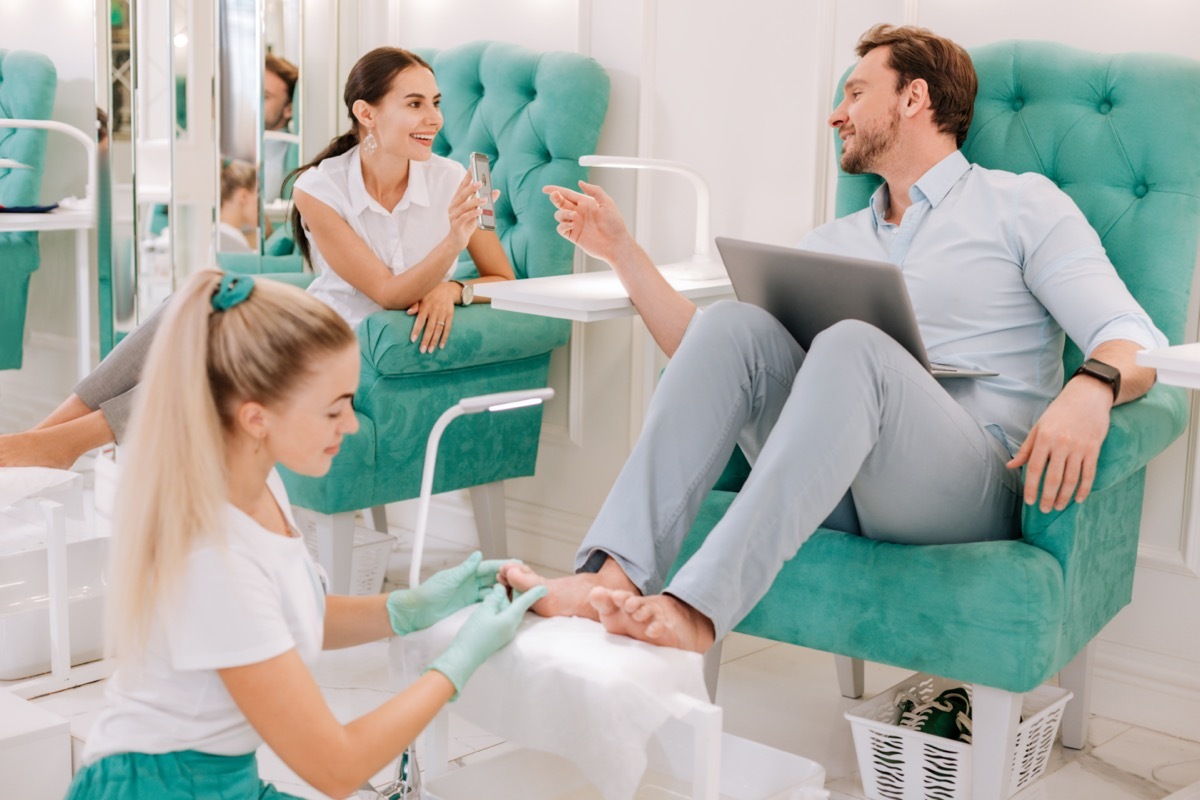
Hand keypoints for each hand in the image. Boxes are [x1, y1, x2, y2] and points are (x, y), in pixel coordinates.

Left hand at [386, 551, 509, 634]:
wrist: (416, 612)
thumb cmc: (428, 593)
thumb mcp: (449, 579)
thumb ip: (465, 569)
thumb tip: (478, 554)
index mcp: (464, 573)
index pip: (487, 567)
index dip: (502, 565)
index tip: (516, 563)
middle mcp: (468, 582)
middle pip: (491, 577)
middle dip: (507, 576)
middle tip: (522, 577)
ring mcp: (468, 593)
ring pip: (490, 590)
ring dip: (502, 589)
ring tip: (517, 590)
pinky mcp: (467, 605)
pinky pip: (484, 601)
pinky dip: (494, 600)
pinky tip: (504, 602)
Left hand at [407, 282, 459, 352]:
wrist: (447, 289)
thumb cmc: (429, 294)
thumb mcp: (421, 296)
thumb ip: (415, 304)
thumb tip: (408, 313)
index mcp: (426, 306)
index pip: (420, 320)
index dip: (417, 330)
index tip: (413, 340)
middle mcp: (435, 310)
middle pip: (430, 327)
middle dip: (426, 340)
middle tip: (422, 350)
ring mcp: (443, 313)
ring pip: (439, 329)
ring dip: (434, 341)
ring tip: (430, 350)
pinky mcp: (450, 315)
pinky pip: (448, 328)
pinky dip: (445, 337)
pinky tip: (441, 346)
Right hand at [427, 583, 546, 694]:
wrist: (465, 656)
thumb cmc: (474, 633)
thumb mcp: (484, 610)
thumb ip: (495, 597)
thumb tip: (501, 589)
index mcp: (510, 619)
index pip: (525, 602)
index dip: (533, 593)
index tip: (544, 587)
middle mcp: (511, 627)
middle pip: (517, 606)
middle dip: (516, 594)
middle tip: (512, 581)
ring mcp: (506, 633)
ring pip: (510, 612)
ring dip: (507, 601)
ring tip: (500, 589)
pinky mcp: (499, 636)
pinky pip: (504, 618)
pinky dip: (501, 609)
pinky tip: (493, 605)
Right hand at [447, 172, 501, 250]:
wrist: (457, 241)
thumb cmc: (467, 224)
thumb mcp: (477, 211)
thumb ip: (486, 201)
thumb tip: (497, 191)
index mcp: (457, 200)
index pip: (462, 186)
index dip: (467, 176)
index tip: (472, 166)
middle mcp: (454, 206)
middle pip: (462, 194)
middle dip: (472, 187)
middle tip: (481, 182)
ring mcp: (453, 215)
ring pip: (464, 206)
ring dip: (475, 201)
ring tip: (485, 199)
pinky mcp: (456, 224)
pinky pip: (465, 217)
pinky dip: (473, 213)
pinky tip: (480, 211)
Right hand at [543, 181, 635, 263]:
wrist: (616, 243)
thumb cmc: (615, 223)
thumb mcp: (607, 203)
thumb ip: (594, 191)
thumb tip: (580, 182)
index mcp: (585, 203)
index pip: (567, 194)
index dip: (556, 190)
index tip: (545, 189)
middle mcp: (578, 212)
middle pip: (560, 203)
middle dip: (555, 198)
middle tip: (555, 196)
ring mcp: (575, 224)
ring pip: (559, 215)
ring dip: (562, 213)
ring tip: (574, 216)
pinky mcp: (573, 235)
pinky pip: (561, 228)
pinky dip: (563, 224)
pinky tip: (572, 224)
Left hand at [1007, 377, 1112, 512]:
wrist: (1087, 396)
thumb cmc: (1059, 412)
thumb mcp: (1039, 426)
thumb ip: (1026, 449)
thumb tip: (1011, 466)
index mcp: (1044, 438)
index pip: (1035, 468)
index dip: (1032, 487)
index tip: (1029, 501)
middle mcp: (1062, 444)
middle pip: (1054, 478)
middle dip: (1047, 497)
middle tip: (1044, 509)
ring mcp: (1079, 447)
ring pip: (1072, 479)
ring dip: (1064, 496)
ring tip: (1057, 506)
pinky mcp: (1094, 449)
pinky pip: (1089, 473)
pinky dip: (1084, 489)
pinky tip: (1078, 499)